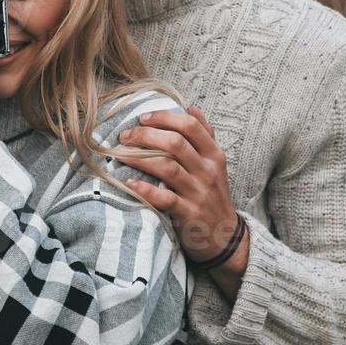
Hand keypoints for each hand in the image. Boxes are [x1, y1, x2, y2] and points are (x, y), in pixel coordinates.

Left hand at [116, 106, 241, 266]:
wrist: (224, 236)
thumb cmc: (213, 195)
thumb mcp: (216, 164)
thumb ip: (205, 135)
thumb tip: (190, 108)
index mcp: (213, 155)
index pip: (191, 126)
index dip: (164, 118)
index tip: (143, 117)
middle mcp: (207, 171)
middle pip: (176, 144)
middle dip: (146, 135)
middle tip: (125, 136)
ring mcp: (198, 193)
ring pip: (168, 168)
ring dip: (141, 158)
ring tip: (120, 153)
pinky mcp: (188, 214)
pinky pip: (165, 199)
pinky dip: (146, 190)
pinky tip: (129, 183)